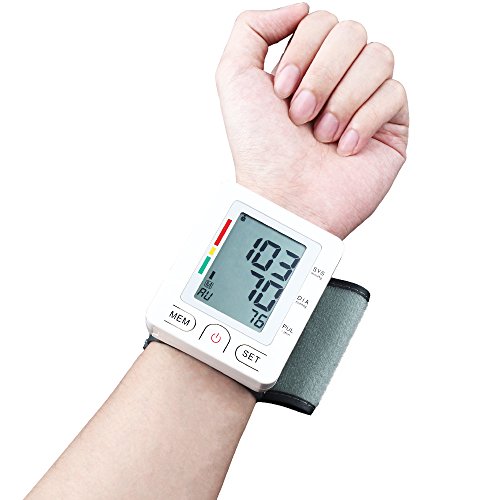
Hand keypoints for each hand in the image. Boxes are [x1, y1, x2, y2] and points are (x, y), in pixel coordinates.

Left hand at [216, 4, 408, 238]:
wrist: (285, 199)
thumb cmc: (260, 151)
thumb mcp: (234, 78)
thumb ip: (252, 28)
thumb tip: (300, 8)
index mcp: (304, 67)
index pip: (321, 20)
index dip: (301, 52)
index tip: (279, 93)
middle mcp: (336, 81)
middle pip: (352, 32)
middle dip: (320, 76)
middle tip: (300, 115)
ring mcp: (366, 102)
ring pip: (379, 55)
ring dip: (342, 98)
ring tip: (322, 134)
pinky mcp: (391, 127)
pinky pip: (395, 92)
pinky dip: (365, 121)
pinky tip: (345, 148)